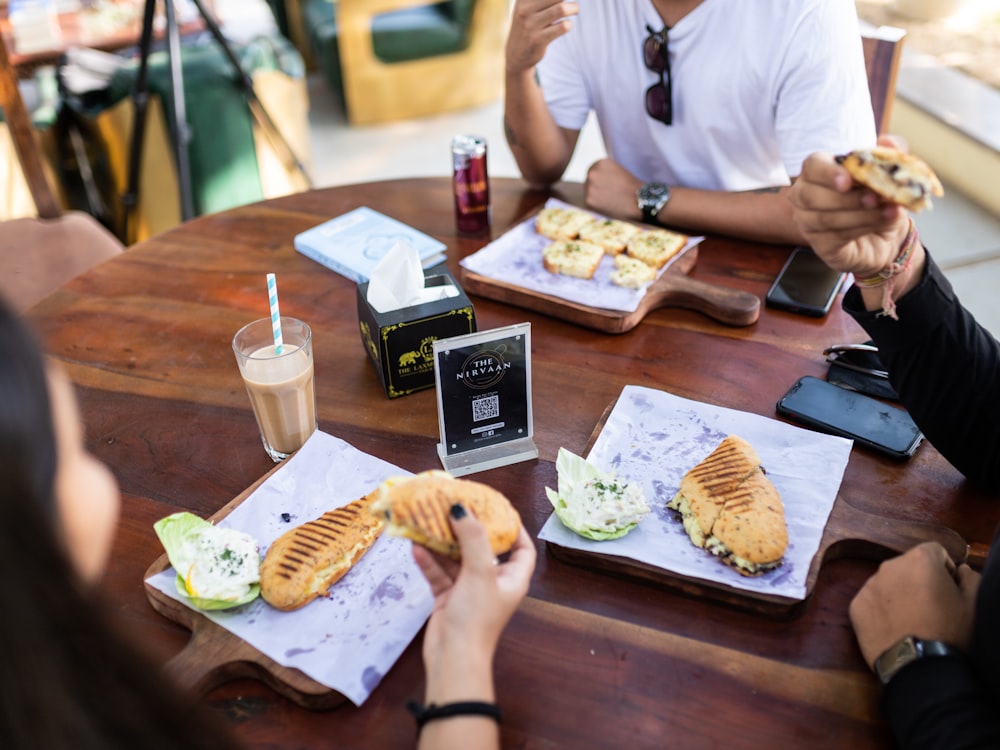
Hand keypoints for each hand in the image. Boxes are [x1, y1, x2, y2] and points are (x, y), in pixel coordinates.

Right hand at [413, 505, 535, 701]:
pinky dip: (429, 561)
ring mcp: (469, 591)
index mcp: (512, 579)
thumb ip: (472, 538)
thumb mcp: (480, 572)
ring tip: (428, 521)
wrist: (453, 660)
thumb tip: (461, 509)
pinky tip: (416, 547)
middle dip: (468, 530)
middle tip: (454, 508)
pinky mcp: (448, 599)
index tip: (498, 510)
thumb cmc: (476, 619)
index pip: (522, 549)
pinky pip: (439, 574)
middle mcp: (492, 583)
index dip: (515, 529)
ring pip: (456, 560)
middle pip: (483, 549)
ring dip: (442, 543)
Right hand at [506, 1, 578, 74]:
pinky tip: (566, 25)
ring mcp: (530, 25)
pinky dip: (568, 24)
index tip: (560, 1)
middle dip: (569, 0)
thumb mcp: (528, 6)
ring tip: (574, 10)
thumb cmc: (528, 25)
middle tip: (572, 4)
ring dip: (574, 8)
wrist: (515, 55)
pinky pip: (562, 27)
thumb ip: (545, 0)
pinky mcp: (538, 40)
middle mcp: (524, 9)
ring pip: (561, 9)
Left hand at [584, 159, 643, 220]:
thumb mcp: (617, 171)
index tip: (607, 185)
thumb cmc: (631, 187)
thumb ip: (604, 172)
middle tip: (609, 194)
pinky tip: (608, 206)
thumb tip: (592, 178)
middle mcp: (592, 173)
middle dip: (595, 188)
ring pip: (588, 193)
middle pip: (588, 181)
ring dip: (595, 197)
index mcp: (600, 163)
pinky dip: (596, 206)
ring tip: (610, 200)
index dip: (600, 179)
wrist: (639, 200)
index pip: (593, 170)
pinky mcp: (588, 200)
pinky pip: (589, 204)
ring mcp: (589, 187)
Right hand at [788, 149, 910, 279]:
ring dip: (860, 214)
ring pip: (825, 218)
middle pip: (811, 195)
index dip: (827, 172)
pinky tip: (881, 223)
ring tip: (888, 211)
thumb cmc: (877, 199)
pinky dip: (862, 228)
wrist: (884, 235)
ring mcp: (808, 222)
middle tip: (874, 198)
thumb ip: (889, 156)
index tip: (848, 180)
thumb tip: (889, 144)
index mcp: (819, 171)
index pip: (812, 166)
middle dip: (845, 198)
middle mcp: (805, 195)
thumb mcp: (888, 175)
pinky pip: (835, 236)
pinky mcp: (819, 244)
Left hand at [849, 542, 978, 670]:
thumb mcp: (973, 604)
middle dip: (919, 580)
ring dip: (898, 594)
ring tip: (911, 621)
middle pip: (908, 566)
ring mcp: (868, 586)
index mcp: (920, 559)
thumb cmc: (950, 632)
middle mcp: (889, 566)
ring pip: (888, 583)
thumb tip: (961, 570)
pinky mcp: (855, 606)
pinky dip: (881, 610)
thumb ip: (970, 578)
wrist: (919, 667)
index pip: (934, 551)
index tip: (948, 589)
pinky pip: (871, 601)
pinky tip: (894, 629)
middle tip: (930, 608)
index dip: (944, 569)